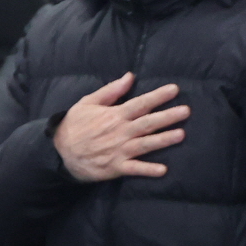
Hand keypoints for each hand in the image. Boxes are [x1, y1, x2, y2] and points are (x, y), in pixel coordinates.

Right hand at [53, 75, 189, 181]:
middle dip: (168, 116)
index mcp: (114, 115)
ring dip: (163, 140)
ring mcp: (119, 150)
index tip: (175, 89)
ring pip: (145, 144)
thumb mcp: (88, 102)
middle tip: (186, 111)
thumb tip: (129, 76)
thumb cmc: (75, 125)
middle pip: (148, 123)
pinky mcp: (116, 167)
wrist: (59, 152)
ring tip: (181, 135)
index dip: (158, 96)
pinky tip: (163, 170)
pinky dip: (148, 170)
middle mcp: (120, 132)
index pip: (140, 103)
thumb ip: (111, 90)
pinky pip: (135, 169)